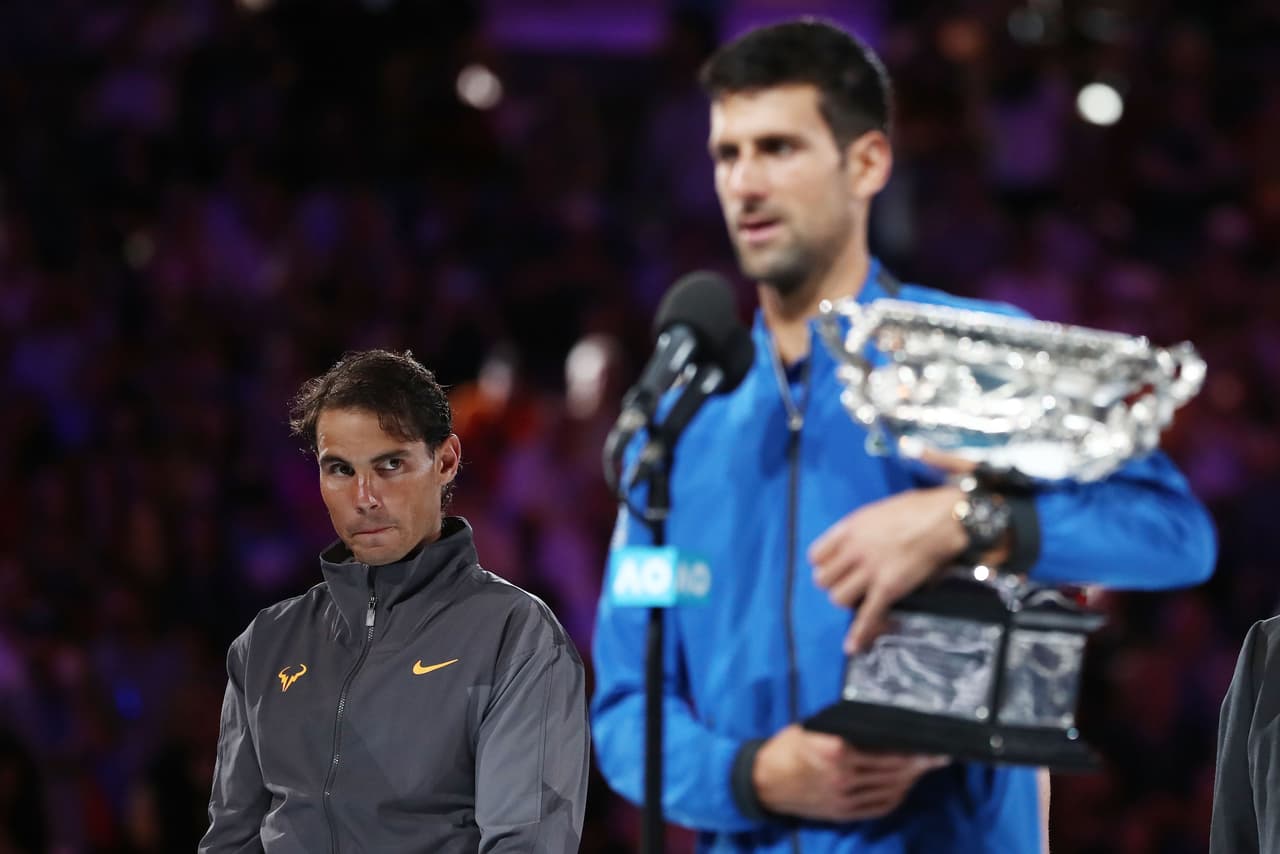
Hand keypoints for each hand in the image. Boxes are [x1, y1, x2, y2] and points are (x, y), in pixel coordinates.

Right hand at [753, 724, 949, 821]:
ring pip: (890, 790)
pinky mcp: (845, 814)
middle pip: (893, 770)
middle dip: (919, 764)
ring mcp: (845, 799)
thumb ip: (844, 727)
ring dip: (911, 779)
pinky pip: (879, 806)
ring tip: (924, 768)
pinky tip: (904, 785)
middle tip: (939, 756)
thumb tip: (879, 721)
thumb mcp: (813, 728)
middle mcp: (844, 776)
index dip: (911, 748)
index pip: (885, 748)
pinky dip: (896, 796)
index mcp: (836, 749)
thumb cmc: (787, 747)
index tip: (932, 742)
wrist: (764, 783)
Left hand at [810, 486, 966, 652]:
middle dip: (833, 584)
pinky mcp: (888, 588)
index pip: (816, 555)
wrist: (945, 519)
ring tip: (859, 599)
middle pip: (823, 580)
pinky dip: (859, 633)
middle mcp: (854, 550)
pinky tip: (852, 646)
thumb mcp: (878, 511)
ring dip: (848, 602)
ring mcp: (871, 571)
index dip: (823, 565)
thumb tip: (858, 542)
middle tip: (848, 584)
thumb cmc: (918, 509)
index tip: (833, 568)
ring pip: (839, 598)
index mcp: (850, 529)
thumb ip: (861, 529)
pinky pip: (867, 615)